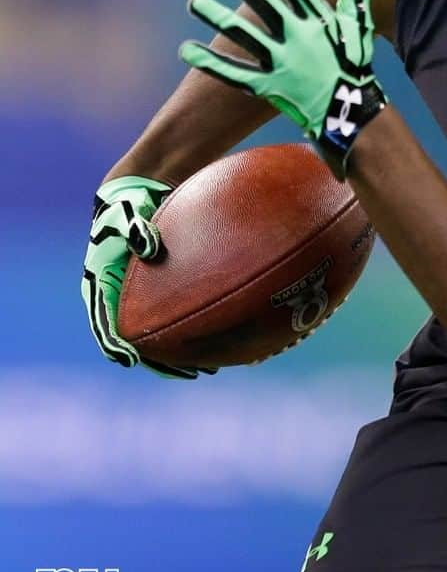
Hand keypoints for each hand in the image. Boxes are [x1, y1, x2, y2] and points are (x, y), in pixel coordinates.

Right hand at [82, 176, 209, 378]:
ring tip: (207, 368)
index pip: (104, 322)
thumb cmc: (128, 207)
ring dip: (179, 355)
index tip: (129, 358)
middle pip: (135, 340)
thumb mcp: (125, 214)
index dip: (115, 343)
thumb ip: (134, 229)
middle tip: (182, 372)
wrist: (137, 198)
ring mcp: (139, 299)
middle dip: (157, 359)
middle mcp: (118, 299)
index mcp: (101, 286)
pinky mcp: (160, 294)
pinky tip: (220, 341)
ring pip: (158, 336)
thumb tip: (149, 247)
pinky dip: (194, 332)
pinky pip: (176, 318)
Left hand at [179, 0, 385, 178]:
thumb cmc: (355, 62)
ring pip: (244, 35)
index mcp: (319, 20)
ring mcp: (284, 63)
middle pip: (262, 3)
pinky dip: (210, 62)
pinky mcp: (271, 87)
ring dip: (216, 16)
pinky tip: (186, 49)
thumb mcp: (358, 21)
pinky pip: (234, 73)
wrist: (352, 112)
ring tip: (193, 1)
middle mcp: (300, 38)